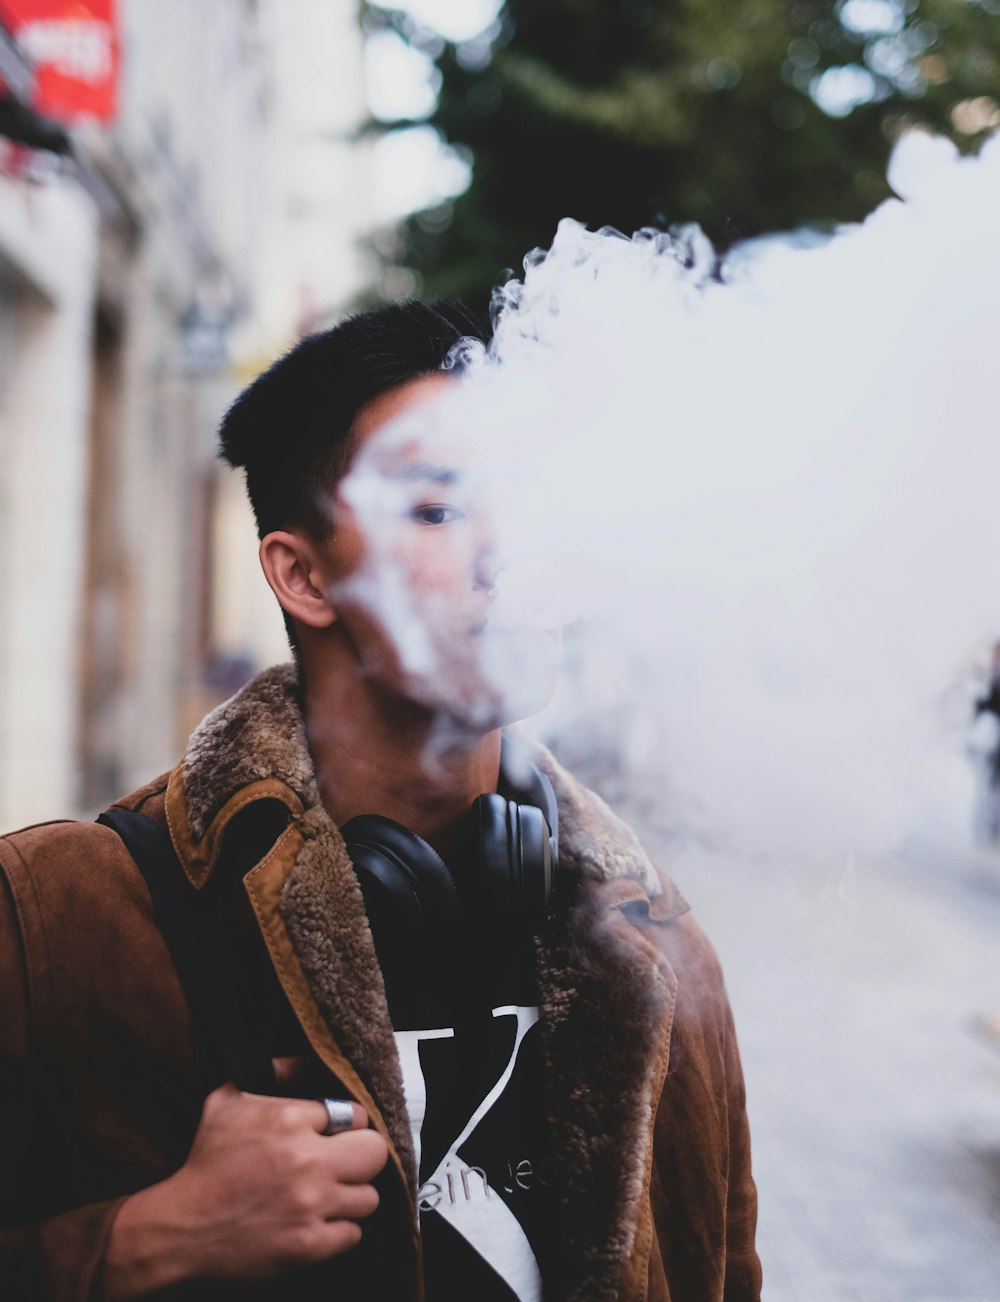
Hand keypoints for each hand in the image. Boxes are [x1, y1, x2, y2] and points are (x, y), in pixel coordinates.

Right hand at [102, 1079, 388, 1298]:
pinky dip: (339, 1230)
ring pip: (369, 1197)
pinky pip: (354, 1233)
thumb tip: (307, 1060)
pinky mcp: (309, 1245)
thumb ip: (274, 1072)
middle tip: (346, 1163)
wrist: (182, 1228)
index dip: (348, 1125)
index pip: (355, 1114)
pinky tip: (318, 1222)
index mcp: (289, 1120)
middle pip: (375, 1152)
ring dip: (350, 1196)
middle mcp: (307, 1161)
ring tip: (328, 1195)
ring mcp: (311, 1205)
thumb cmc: (205, 1161)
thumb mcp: (228, 1100)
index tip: (337, 1135)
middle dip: (363, 1156)